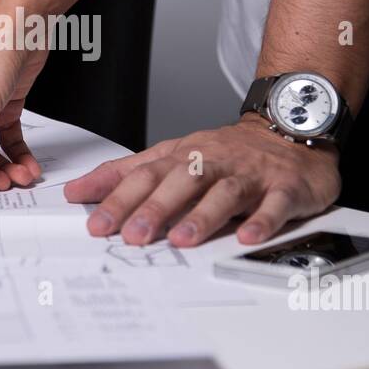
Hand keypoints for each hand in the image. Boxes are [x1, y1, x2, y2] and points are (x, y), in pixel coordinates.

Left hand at [64, 115, 340, 245]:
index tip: (94, 222)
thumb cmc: (227, 152)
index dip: (119, 197)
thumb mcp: (172, 155)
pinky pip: (274, 204)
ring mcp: (249, 175)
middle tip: (130, 235)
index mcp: (183, 156)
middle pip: (179, 181)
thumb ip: (126, 173)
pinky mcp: (284, 187)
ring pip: (223, 192)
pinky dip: (262, 220)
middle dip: (153, 208)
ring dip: (201, 215)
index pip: (144, 175)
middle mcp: (212, 162)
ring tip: (181, 240)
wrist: (290, 129)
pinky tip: (248, 237)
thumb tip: (78, 189)